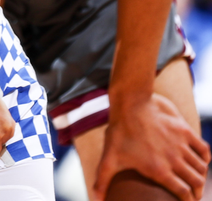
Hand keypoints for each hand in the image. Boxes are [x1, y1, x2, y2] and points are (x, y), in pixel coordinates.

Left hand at [91, 94, 209, 200]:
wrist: (130, 104)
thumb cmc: (119, 133)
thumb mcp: (109, 158)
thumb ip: (102, 180)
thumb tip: (95, 199)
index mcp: (159, 170)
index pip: (183, 193)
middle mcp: (174, 160)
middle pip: (196, 182)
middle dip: (197, 192)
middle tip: (193, 195)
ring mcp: (181, 145)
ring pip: (201, 168)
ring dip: (200, 176)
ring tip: (196, 180)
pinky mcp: (185, 132)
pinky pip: (203, 149)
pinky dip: (205, 158)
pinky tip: (201, 161)